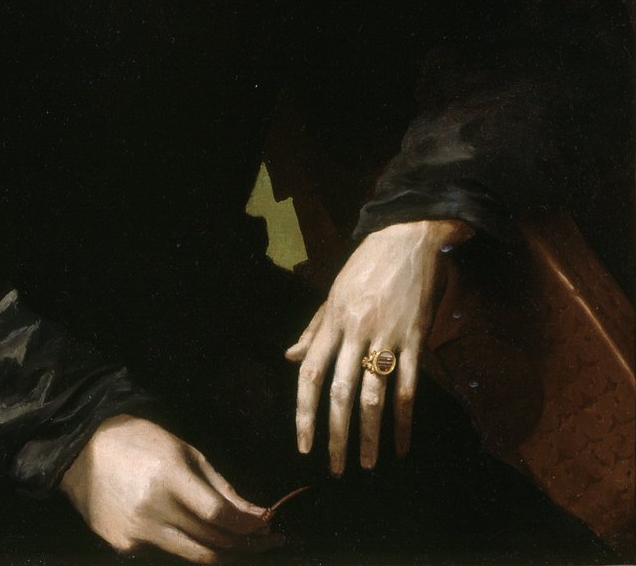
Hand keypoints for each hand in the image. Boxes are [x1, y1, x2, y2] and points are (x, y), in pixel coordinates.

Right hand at [60, 414, 278, 562]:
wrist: (82, 449)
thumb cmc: (139, 441)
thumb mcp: (183, 450)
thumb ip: (219, 485)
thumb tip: (255, 513)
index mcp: (169, 477)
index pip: (219, 514)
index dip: (248, 525)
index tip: (270, 526)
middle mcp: (153, 509)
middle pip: (211, 540)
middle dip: (243, 542)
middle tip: (266, 540)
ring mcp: (136, 532)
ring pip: (193, 555)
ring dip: (220, 550)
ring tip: (238, 542)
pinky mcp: (123, 546)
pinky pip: (166, 552)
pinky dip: (183, 544)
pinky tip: (188, 531)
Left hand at [285, 219, 471, 474]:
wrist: (408, 238)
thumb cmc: (367, 264)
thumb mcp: (334, 291)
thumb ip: (314, 328)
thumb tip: (290, 358)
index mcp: (333, 320)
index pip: (311, 373)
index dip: (304, 411)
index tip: (303, 444)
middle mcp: (356, 331)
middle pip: (340, 392)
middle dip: (336, 435)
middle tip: (335, 468)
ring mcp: (387, 336)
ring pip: (374, 396)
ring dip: (369, 435)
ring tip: (368, 464)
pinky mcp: (415, 338)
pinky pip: (408, 386)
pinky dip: (405, 420)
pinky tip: (402, 444)